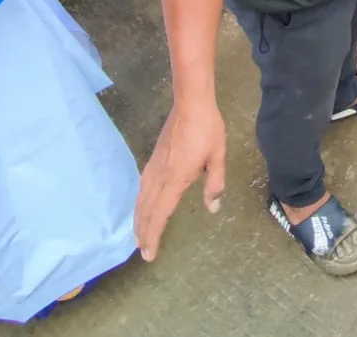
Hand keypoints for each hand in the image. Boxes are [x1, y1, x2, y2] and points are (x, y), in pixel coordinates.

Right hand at [135, 98, 226, 261]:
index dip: (154, 235)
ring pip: (142, 199)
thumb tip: (212, 208)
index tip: (149, 254)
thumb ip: (215, 184)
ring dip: (139, 219)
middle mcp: (161, 176)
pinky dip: (139, 202)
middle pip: (147, 210)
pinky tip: (142, 205)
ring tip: (138, 235)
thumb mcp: (218, 157)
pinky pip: (143, 186)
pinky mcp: (154, 158)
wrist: (191, 103)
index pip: (161, 214)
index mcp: (176, 179)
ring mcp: (155, 166)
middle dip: (143, 232)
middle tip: (141, 252)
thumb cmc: (207, 129)